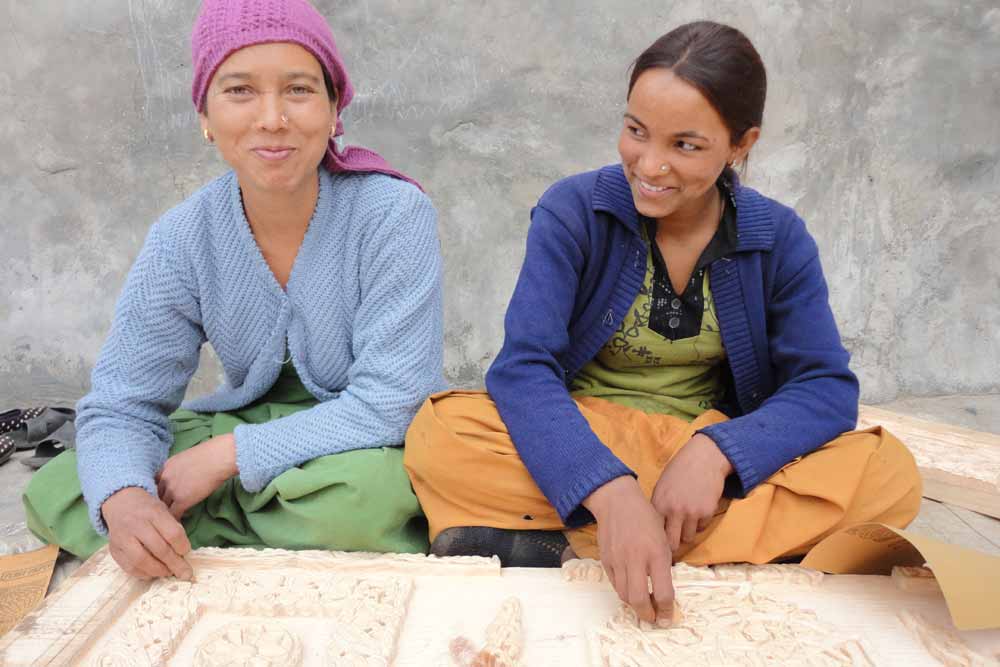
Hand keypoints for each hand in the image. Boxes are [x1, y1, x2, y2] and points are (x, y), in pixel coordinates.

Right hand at [101, 487, 192, 579]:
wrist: (119, 503)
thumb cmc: (147, 508)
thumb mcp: (164, 510)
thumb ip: (173, 529)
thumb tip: (184, 554)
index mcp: (153, 512)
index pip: (172, 533)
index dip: (182, 546)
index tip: (187, 552)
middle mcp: (136, 525)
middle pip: (159, 549)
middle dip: (175, 564)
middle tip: (185, 573)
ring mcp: (122, 538)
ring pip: (141, 561)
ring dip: (158, 571)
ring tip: (169, 572)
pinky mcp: (114, 549)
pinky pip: (129, 567)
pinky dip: (143, 574)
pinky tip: (153, 573)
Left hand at [156, 433, 236, 519]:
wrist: (217, 458)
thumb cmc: (210, 454)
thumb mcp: (188, 457)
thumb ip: (180, 468)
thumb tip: (184, 475)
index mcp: (166, 466)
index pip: (156, 482)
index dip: (160, 491)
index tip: (164, 496)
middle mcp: (165, 478)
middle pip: (157, 495)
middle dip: (161, 503)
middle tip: (166, 510)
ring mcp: (172, 490)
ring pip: (164, 506)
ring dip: (167, 513)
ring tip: (171, 519)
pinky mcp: (182, 500)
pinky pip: (174, 514)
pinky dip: (176, 519)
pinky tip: (179, 523)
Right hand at [583, 475, 674, 623]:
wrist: (617, 502)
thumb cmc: (645, 519)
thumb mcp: (663, 539)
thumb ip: (663, 565)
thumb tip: (664, 592)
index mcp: (656, 553)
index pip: (663, 592)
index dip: (667, 610)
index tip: (668, 617)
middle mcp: (636, 559)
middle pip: (639, 599)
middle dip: (647, 615)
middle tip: (653, 619)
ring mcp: (618, 560)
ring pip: (624, 595)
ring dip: (635, 605)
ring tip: (643, 606)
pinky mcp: (606, 560)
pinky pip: (615, 584)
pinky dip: (624, 591)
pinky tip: (631, 589)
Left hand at [651, 433, 731, 550]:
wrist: (704, 457)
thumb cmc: (680, 469)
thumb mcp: (662, 485)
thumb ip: (659, 506)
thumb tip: (655, 529)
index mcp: (658, 503)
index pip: (654, 532)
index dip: (657, 539)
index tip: (658, 543)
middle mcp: (673, 510)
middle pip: (671, 544)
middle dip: (672, 545)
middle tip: (673, 542)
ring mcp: (691, 512)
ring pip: (688, 538)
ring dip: (687, 533)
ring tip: (686, 522)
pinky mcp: (707, 512)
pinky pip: (702, 528)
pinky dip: (700, 523)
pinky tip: (698, 510)